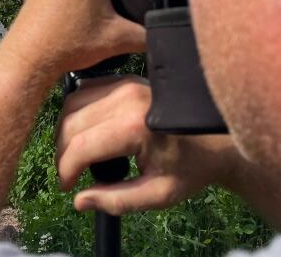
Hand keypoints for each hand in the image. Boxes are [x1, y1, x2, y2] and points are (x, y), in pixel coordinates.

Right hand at [56, 76, 235, 214]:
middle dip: (62, 153)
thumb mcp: (158, 195)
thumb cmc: (192, 168)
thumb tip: (79, 201)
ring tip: (74, 155)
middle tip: (68, 174)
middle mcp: (127, 97)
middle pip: (71, 122)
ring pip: (73, 103)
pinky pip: (86, 89)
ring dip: (65, 130)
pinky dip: (77, 110)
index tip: (67, 187)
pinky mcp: (125, 78)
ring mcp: (125, 83)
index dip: (66, 170)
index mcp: (135, 127)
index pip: (80, 147)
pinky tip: (85, 131)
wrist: (219, 139)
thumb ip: (117, 200)